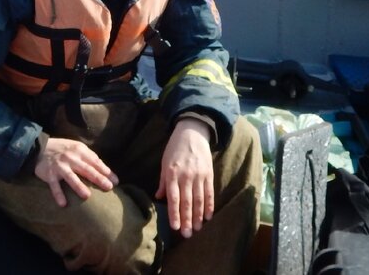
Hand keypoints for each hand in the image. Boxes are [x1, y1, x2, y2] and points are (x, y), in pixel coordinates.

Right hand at [34, 136, 117, 207]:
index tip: (116, 181)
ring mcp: (60, 166)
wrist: (39, 147)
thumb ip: (89, 157)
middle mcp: (71, 157)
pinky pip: (54, 186)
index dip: (106, 171)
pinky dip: (58, 194)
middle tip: (109, 187)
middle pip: (87, 169)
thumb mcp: (77, 148)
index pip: (95, 162)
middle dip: (98, 178)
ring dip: (79, 186)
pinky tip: (63, 204)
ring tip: (87, 196)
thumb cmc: (63, 149)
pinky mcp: (50, 174)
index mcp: (79, 150)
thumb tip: (106, 170)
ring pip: (71, 177)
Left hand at [155, 119, 214, 237]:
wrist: (192, 132)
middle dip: (187, 219)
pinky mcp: (209, 173)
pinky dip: (209, 205)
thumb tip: (159, 197)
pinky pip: (209, 192)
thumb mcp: (164, 162)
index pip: (173, 197)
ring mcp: (199, 175)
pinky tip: (208, 216)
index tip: (175, 227)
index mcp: (172, 173)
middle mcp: (186, 176)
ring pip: (199, 200)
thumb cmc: (175, 148)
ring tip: (197, 229)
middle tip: (187, 235)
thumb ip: (163, 181)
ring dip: (198, 216)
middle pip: (187, 202)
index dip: (174, 213)